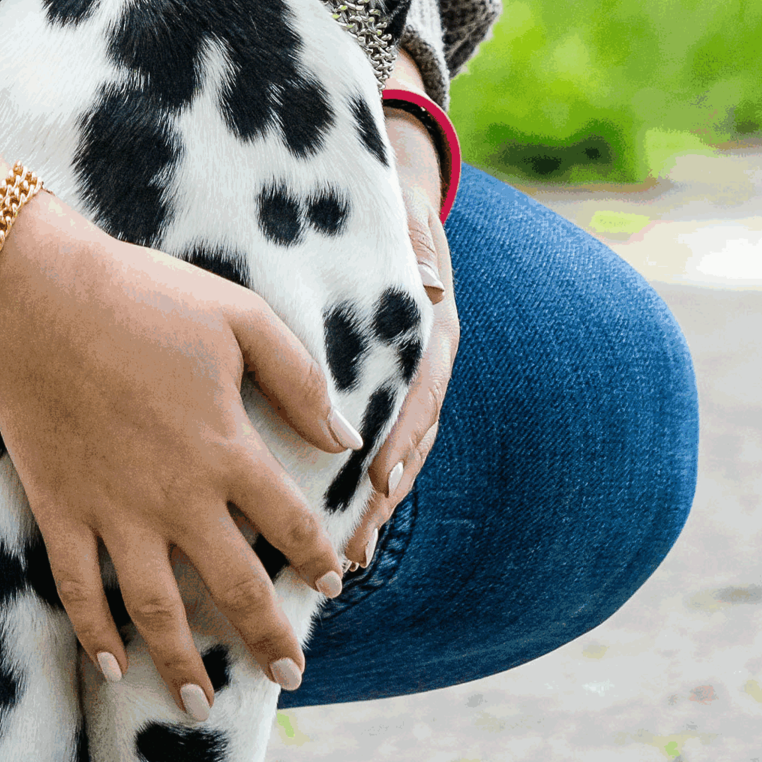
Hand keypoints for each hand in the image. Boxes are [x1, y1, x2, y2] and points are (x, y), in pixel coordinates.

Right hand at [0, 197, 356, 716]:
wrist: (40, 298)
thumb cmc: (146, 297)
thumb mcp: (240, 318)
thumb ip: (297, 377)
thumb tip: (343, 437)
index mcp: (225, 449)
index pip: (289, 524)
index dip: (316, 558)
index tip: (332, 582)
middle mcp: (175, 496)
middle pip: (233, 586)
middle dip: (266, 636)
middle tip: (288, 672)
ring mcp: (113, 511)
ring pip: (156, 610)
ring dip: (183, 664)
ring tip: (202, 705)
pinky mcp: (61, 509)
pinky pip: (78, 588)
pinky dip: (94, 633)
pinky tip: (113, 664)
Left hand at [344, 58, 460, 569]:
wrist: (399, 204)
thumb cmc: (393, 210)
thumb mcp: (407, 216)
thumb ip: (418, 242)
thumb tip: (432, 282)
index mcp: (432, 331)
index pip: (422, 390)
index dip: (404, 435)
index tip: (380, 475)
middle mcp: (423, 366)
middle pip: (409, 439)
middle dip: (383, 495)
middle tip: (352, 546)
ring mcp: (404, 382)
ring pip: (394, 451)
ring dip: (370, 503)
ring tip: (343, 556)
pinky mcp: (380, 389)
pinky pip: (372, 439)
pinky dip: (356, 480)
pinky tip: (329, 520)